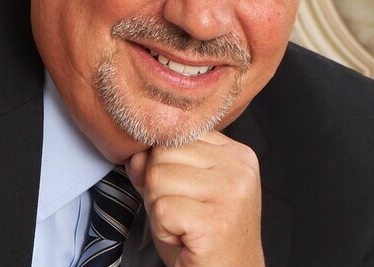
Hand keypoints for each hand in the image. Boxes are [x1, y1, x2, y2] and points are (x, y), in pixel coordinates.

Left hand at [126, 131, 264, 266]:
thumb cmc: (206, 237)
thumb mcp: (182, 191)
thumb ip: (159, 164)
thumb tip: (135, 152)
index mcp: (235, 153)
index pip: (178, 133)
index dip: (166, 165)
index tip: (185, 193)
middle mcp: (238, 167)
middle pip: (164, 152)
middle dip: (158, 186)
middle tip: (181, 213)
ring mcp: (231, 192)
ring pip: (157, 177)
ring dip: (158, 208)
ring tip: (182, 224)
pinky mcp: (216, 221)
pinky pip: (162, 208)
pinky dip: (162, 228)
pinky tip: (183, 238)